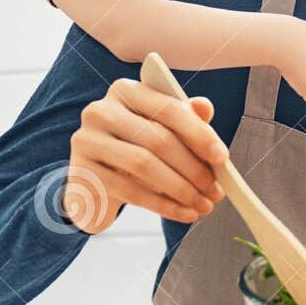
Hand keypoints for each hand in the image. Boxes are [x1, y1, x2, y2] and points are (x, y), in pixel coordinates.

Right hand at [66, 79, 228, 232]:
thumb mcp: (160, 132)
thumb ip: (184, 119)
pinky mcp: (83, 173)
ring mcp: (87, 141)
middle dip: (194, 168)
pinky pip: (131, 191)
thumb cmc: (134, 151)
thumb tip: (205, 107)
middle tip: (216, 191)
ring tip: (203, 206)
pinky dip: (164, 205)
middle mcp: (101, 110)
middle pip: (158, 139)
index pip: (169, 108)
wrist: (93, 184)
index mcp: (126, 91)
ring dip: (181, 189)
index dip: (199, 134)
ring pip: (145, 165)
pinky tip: (184, 214)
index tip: (222, 158)